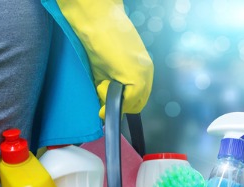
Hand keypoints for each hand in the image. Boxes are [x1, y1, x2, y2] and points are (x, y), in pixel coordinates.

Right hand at [56, 0, 153, 119]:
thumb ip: (110, 90)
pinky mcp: (137, 77)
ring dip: (115, 100)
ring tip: (103, 82)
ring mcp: (144, 76)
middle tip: (103, 91)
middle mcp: (147, 73)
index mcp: (143, 70)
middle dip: (120, 104)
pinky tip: (104, 81)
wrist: (96, 21)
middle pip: (138, 104)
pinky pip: (128, 100)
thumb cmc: (99, 42)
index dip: (124, 104)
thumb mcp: (106, 72)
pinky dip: (113, 97)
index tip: (109, 103)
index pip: (139, 98)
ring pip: (133, 104)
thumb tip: (106, 108)